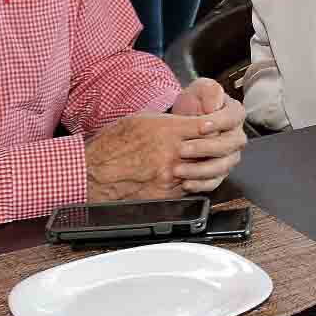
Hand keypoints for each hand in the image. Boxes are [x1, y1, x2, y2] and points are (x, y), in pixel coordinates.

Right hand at [86, 87, 246, 199]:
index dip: (218, 125)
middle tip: (222, 143)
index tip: (220, 125)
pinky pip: (190, 188)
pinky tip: (193, 175)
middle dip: (218, 146)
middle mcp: (172, 154)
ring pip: (204, 170)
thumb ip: (170, 121)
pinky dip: (195, 181)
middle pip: (210, 150)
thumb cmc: (113, 144)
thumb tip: (189, 119)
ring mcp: (170, 177)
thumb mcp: (142, 119)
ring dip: (209, 165)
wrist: (93, 173)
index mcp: (168, 132)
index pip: (207, 127)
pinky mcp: (166, 195)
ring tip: (210, 160)